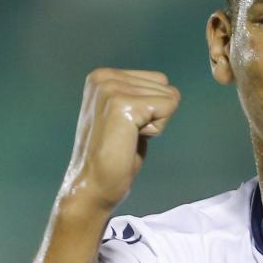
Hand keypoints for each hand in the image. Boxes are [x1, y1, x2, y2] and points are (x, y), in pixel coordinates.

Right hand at [62, 68, 180, 216]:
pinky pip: (167, 108)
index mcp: (102, 76)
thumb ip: (140, 98)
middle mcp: (105, 77)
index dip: (152, 110)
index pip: (159, 80)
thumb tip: (172, 92)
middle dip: (155, 116)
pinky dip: (156, 131)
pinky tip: (130, 141)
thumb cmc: (112, 158)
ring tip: (126, 139)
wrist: (91, 186)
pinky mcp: (122, 105)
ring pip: (169, 97)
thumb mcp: (124, 116)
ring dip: (154, 124)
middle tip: (126, 136)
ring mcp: (112, 89)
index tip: (127, 128)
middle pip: (165, 86)